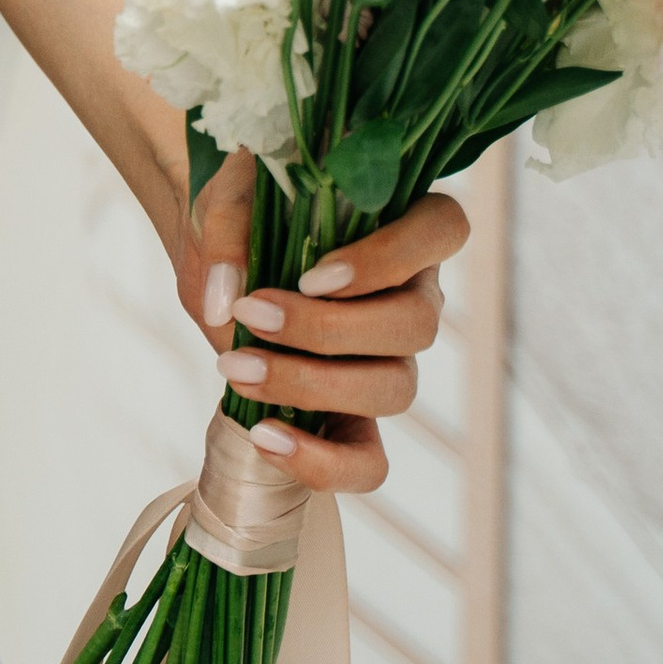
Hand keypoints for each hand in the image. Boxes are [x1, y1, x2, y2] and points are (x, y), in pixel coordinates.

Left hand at [175, 146, 461, 498]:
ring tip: (236, 370)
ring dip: (312, 386)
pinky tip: (265, 438)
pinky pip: (368, 461)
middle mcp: (414, 295)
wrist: (220, 268)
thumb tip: (224, 302)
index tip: (311, 276)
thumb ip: (227, 231)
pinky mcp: (359, 415)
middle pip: (416, 324)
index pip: (442, 230)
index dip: (388, 259)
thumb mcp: (226, 201)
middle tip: (251, 316)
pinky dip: (323, 462)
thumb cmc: (240, 221)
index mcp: (404, 226)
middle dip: (328, 330)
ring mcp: (393, 360)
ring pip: (395, 389)